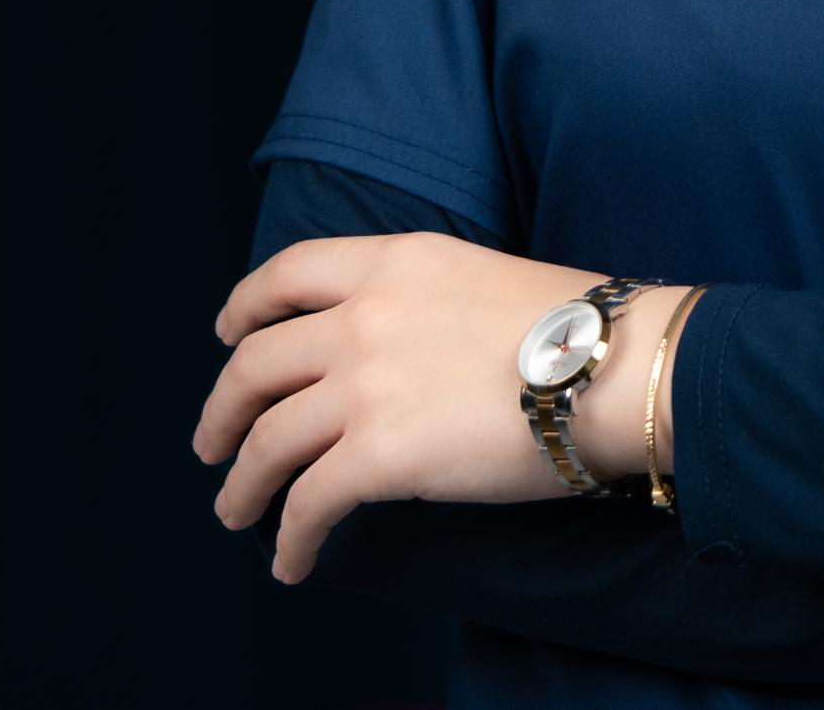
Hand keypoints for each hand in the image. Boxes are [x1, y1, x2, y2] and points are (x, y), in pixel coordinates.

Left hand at [192, 234, 691, 582]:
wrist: (609, 366)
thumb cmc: (569, 325)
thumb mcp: (477, 276)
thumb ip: (418, 301)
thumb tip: (395, 348)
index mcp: (393, 262)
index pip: (289, 272)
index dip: (245, 306)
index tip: (229, 333)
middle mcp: (362, 316)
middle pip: (255, 364)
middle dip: (223, 410)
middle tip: (214, 444)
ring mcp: (364, 386)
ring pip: (265, 442)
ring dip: (241, 485)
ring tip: (236, 514)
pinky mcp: (376, 457)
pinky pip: (306, 506)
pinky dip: (289, 540)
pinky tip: (293, 562)